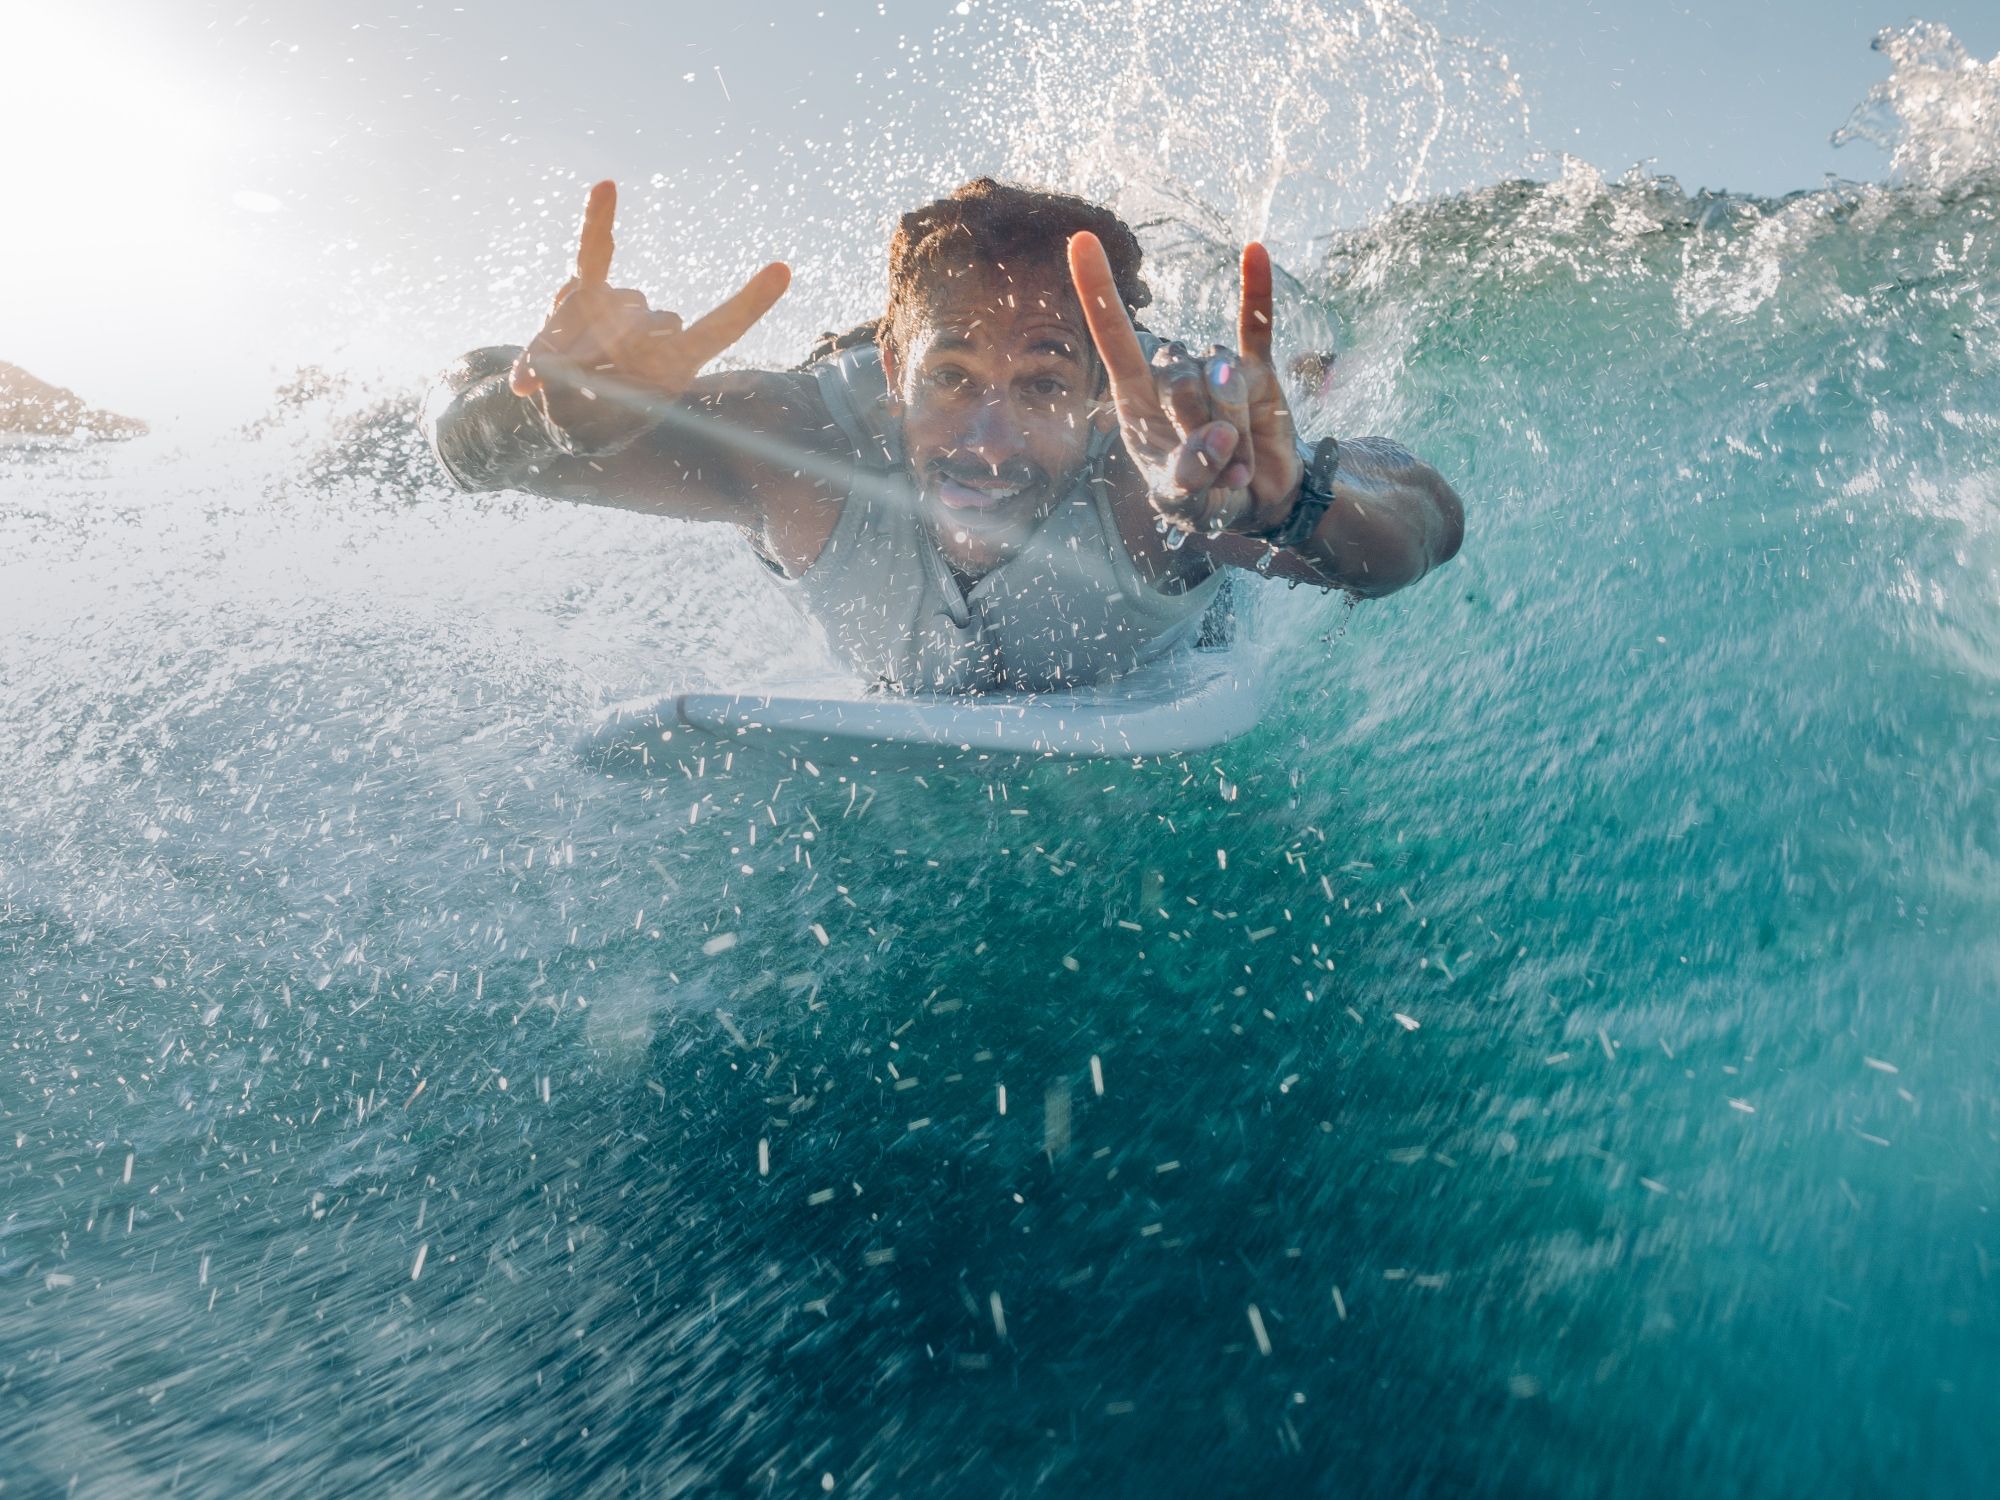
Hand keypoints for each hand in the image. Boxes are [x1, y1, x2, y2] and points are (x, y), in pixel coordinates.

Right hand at [509, 180, 791, 441]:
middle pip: (639, 316)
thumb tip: (544, 352)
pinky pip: (593, 254)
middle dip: (599, 350)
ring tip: (554, 371)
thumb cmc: (588, 420)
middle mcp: (658, 330)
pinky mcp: (589, 293)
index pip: (719, 330)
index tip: (782, 270)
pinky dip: (598, 224)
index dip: (748, 305)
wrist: (568, 416)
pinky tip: (607, 187)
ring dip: (568, 335)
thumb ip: (565, 383)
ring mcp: (625, 308)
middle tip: (576, 381)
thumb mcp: (579, 416)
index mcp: (675, 365)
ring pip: (602, 300)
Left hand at [1068, 234, 1302, 535]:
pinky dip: (1257, 292)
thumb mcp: (1187, 505)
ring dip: (1236, 430)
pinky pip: (1256, 325)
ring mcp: (1216, 369)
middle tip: (1217, 468)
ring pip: (1223, 375)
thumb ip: (1192, 478)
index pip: (1114, 340)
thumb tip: (1218, 434)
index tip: (1081, 242)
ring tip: (1238, 458)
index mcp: (1137, 401)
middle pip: (1178, 375)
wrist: (1256, 502)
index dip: (1099, 295)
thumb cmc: (1205, 500)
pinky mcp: (1258, 370)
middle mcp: (1172, 375)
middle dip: (1199, 428)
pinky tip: (1253, 252)